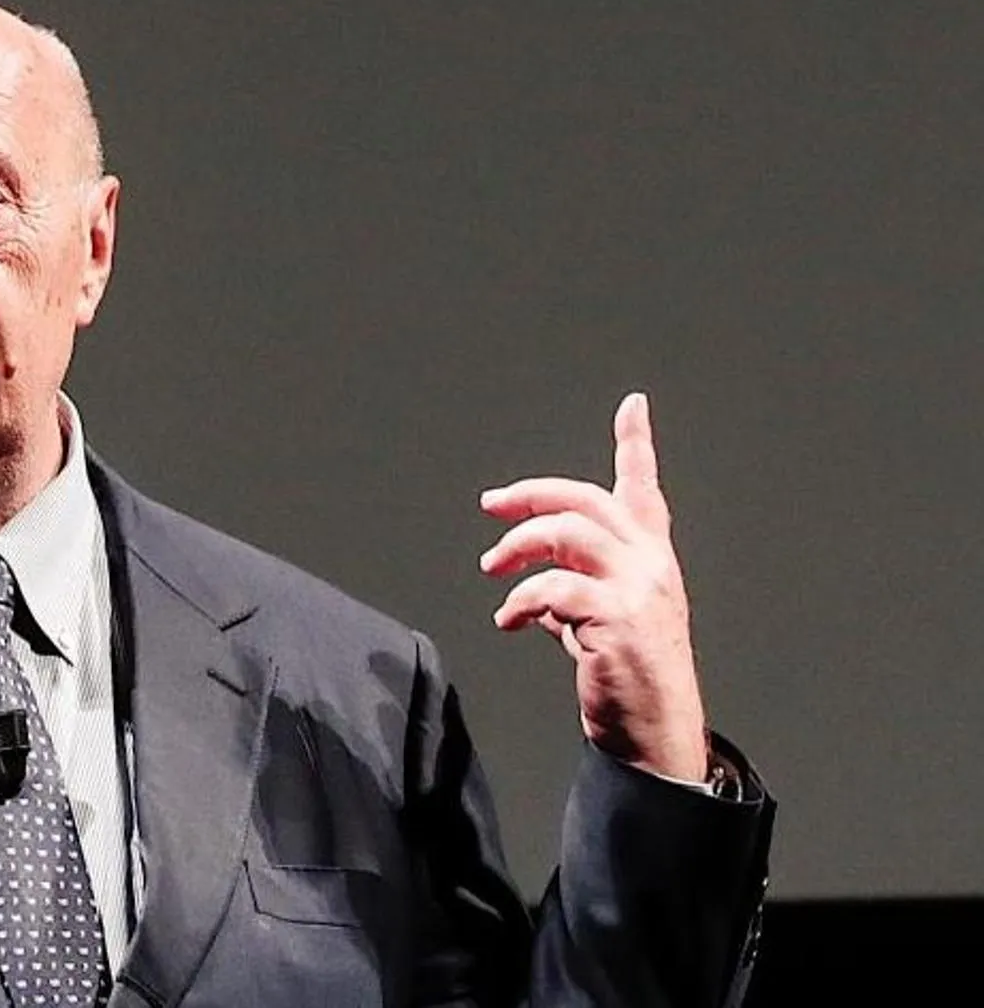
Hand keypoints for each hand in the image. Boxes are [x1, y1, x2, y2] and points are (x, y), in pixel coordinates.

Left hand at [478, 392, 707, 780]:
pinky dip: (520, 600)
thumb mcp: (601, 627)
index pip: (644, 492)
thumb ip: (574, 595)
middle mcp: (651, 567)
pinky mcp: (617, 620)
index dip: (636, 445)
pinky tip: (507, 620)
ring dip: (518, 546)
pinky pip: (553, 588)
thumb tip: (533, 585)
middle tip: (491, 504)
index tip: (632, 405)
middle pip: (586, 501)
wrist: (655, 741)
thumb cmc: (629, 684)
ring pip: (567, 534)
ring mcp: (638, 590)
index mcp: (652, 562)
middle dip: (532, 494)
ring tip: (493, 569)